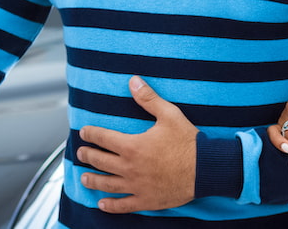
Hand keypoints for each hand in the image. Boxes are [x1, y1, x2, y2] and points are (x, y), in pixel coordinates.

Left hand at [78, 76, 196, 213]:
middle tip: (80, 153)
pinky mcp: (147, 200)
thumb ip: (148, 98)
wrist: (206, 170)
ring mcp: (137, 186)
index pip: (103, 138)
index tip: (84, 132)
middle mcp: (130, 167)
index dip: (91, 134)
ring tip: (84, 178)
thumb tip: (133, 80)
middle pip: (101, 161)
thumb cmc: (188, 142)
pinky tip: (102, 205)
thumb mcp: (169, 114)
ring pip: (108, 184)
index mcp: (132, 146)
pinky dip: (111, 206)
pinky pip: (124, 205)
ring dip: (93, 181)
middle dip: (88, 156)